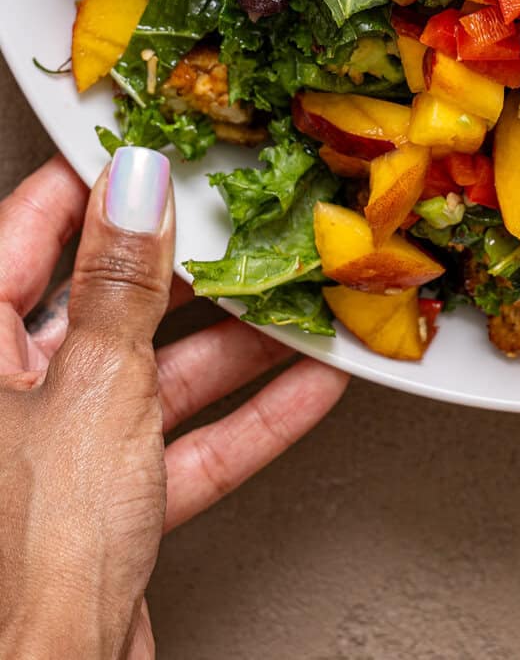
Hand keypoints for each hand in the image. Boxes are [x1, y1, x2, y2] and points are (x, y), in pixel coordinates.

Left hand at [0, 148, 347, 659]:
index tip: (158, 149)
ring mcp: (52, 458)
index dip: (98, 184)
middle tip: (248, 224)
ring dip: (234, 346)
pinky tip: (305, 388)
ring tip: (302, 301)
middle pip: (104, 304)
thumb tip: (134, 189)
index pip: (30, 228)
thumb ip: (123, 284)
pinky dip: (242, 420)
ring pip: (151, 375)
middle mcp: (4, 396)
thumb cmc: (27, 554)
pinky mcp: (99, 514)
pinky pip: (178, 447)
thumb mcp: (95, 386)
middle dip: (190, 272)